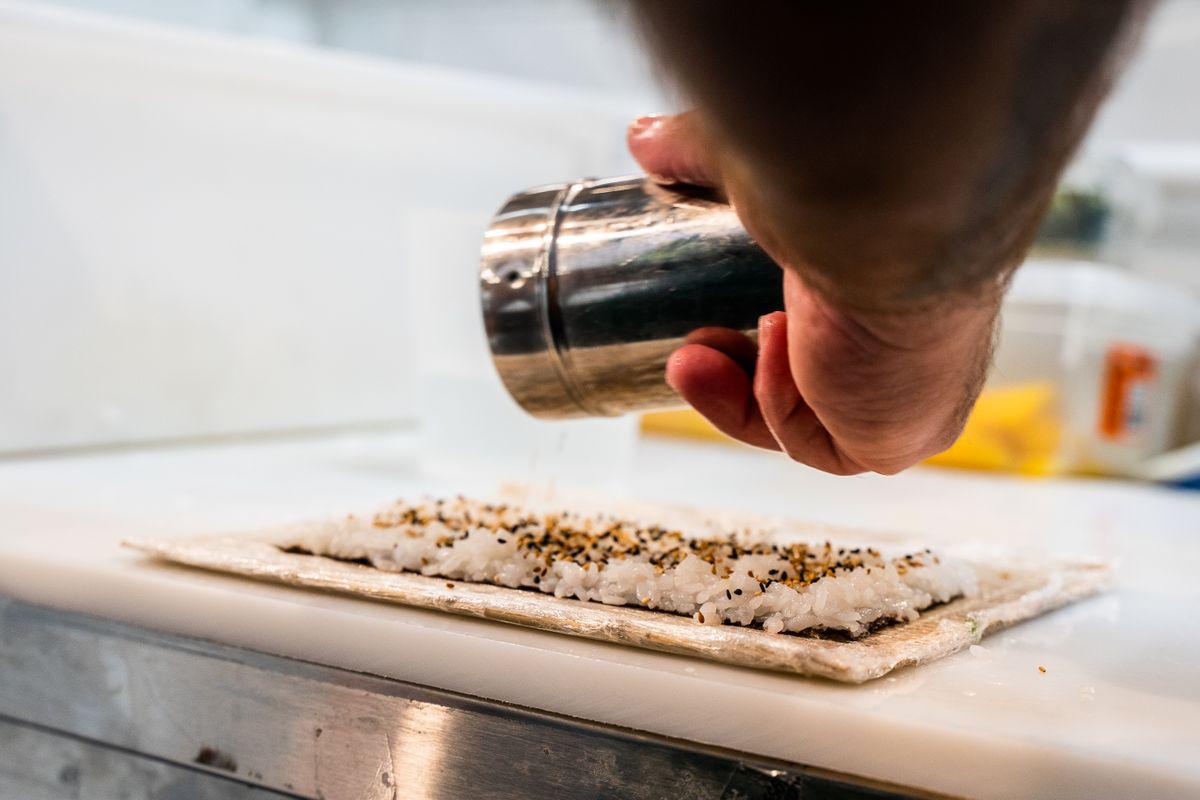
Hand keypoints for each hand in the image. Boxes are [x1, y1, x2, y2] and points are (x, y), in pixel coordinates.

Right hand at [628, 112, 999, 474]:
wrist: (895, 227)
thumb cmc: (850, 190)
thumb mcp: (760, 173)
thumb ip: (704, 152)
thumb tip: (642, 138)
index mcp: (896, 289)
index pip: (820, 332)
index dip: (750, 334)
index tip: (705, 316)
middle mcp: (909, 346)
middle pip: (807, 381)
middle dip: (730, 368)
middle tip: (686, 345)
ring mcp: (904, 398)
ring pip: (805, 419)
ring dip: (740, 389)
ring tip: (702, 349)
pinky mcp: (893, 442)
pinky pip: (817, 448)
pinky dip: (776, 407)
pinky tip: (774, 346)